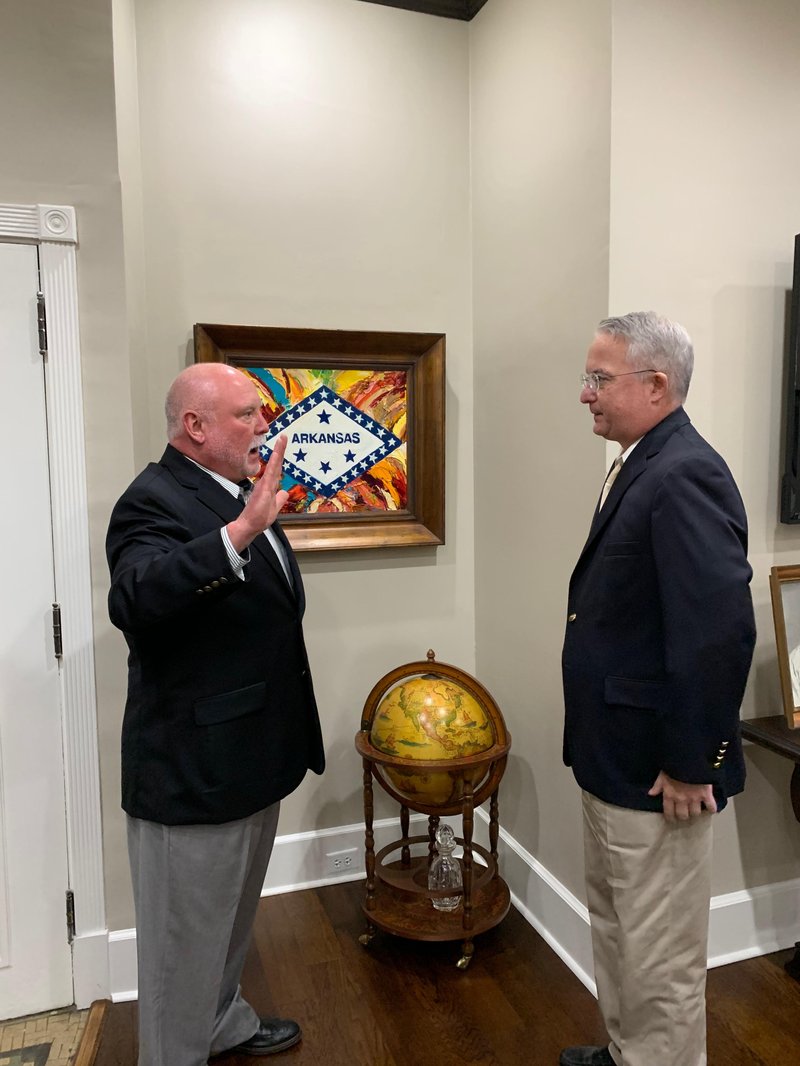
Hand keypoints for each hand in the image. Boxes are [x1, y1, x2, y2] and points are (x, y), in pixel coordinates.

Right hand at [226, 435, 288, 551]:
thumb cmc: (259, 517)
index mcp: (270, 486)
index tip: (283, 445)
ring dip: (279, 452)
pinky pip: (270, 472)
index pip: (277, 469)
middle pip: (276, 463)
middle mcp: (267, 482)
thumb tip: (285, 492)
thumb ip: (279, 499)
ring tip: (282, 439)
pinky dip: (274, 462)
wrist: (249, 525)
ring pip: (273, 465)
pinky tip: (277, 453)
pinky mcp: (264, 487)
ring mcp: (265, 484)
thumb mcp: (274, 507)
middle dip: (280, 449)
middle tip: (284, 436)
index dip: (280, 458)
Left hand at [648, 771, 716, 821]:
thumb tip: (651, 794)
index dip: (670, 818)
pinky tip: (710, 808)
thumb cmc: (674, 765)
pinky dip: (711, 808)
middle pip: (683, 816)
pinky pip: (711, 807)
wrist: (690, 757)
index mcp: (669, 795)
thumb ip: (657, 785)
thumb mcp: (662, 774)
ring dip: (695, 812)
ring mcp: (694, 798)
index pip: (669, 812)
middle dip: (683, 816)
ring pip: (695, 814)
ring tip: (695, 809)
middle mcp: (681, 799)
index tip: (672, 819)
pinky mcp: (706, 795)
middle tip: (684, 814)